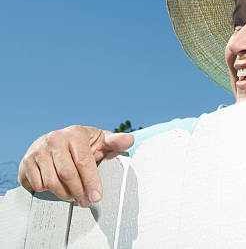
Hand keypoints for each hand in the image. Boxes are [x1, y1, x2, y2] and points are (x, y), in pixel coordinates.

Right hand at [18, 126, 133, 206]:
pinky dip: (48, 191)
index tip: (97, 196)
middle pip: (67, 173)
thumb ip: (115, 142)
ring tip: (74, 196)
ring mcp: (39, 149)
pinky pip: (38, 183)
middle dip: (79, 191)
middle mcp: (56, 138)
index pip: (84, 161)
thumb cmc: (81, 144)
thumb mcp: (101, 141)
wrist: (52, 143)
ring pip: (52, 180)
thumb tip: (129, 140)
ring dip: (65, 193)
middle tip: (86, 201)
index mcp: (75, 133)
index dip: (92, 181)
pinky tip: (57, 188)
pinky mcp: (27, 161)